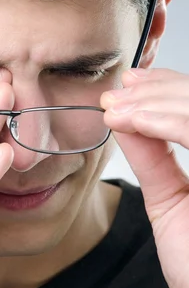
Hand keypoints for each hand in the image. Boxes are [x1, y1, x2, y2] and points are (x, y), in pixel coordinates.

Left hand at [100, 67, 188, 287]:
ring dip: (157, 101)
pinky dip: (168, 122)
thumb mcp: (170, 202)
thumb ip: (153, 159)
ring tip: (118, 107)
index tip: (129, 84)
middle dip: (158, 90)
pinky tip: (135, 121)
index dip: (169, 87)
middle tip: (118, 94)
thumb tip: (125, 116)